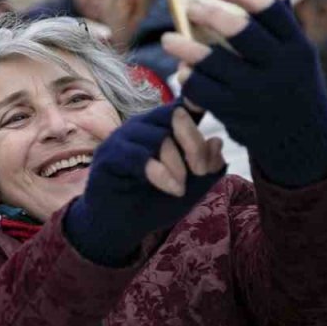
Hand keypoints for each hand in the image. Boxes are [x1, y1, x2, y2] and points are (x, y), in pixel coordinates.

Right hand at [64, 103, 226, 265]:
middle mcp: (144, 126)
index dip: (198, 100)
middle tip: (200, 172)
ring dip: (177, 165)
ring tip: (179, 189)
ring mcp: (124, 137)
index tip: (208, 108)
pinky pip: (139, 156)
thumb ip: (208, 167)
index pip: (183, 106)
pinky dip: (161, 173)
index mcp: (164, 128)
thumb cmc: (156, 201)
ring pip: (159, 137)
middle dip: (194, 145)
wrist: (121, 225)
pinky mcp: (109, 154)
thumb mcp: (193, 187)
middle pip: (175, 116)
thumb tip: (217, 141)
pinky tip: (171, 188)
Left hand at [162, 0, 326, 187]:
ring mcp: (259, 93)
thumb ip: (277, 3)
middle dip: (210, 16)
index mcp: (298, 45)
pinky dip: (189, 79)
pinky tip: (182, 71)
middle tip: (189, 6)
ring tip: (169, 39)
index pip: (270, 10)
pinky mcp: (238, 114)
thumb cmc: (290, 75)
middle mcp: (281, 68)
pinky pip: (204, 92)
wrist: (300, 135)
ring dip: (186, 49)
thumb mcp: (292, 43)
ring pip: (215, 64)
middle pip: (240, 33)